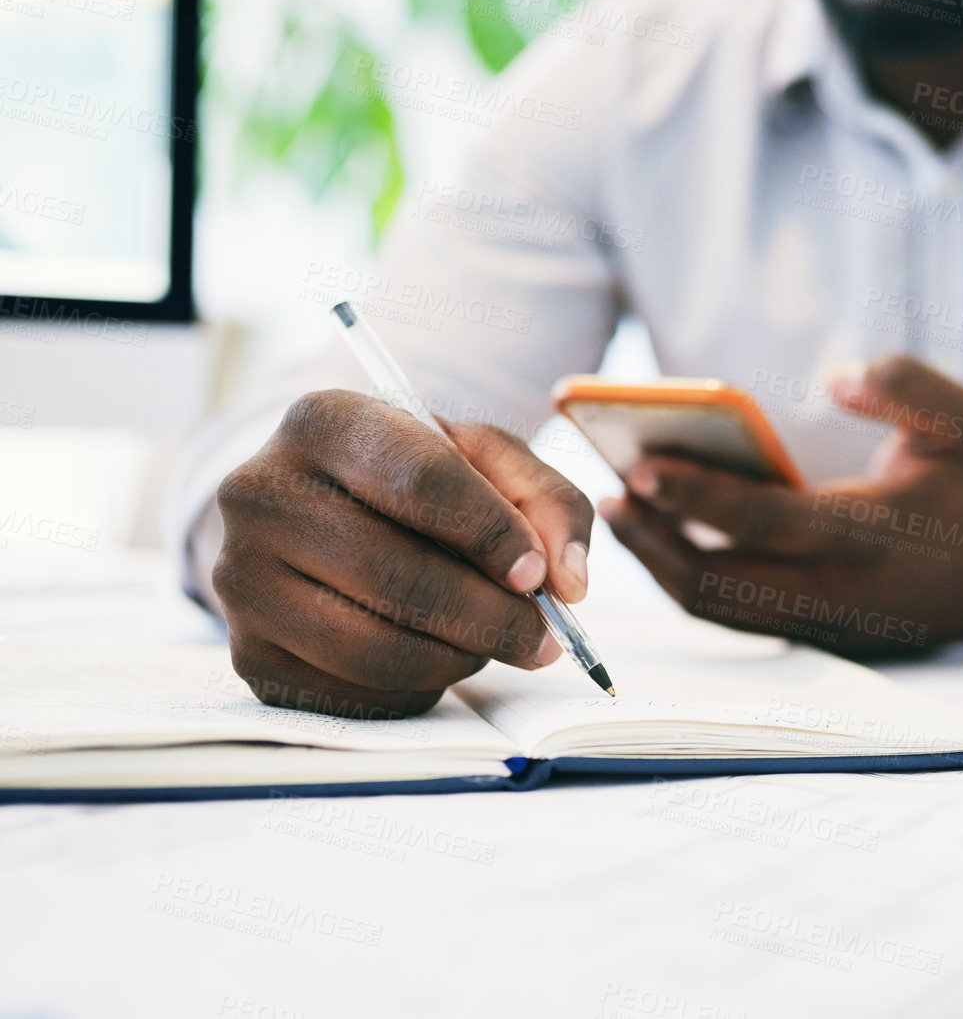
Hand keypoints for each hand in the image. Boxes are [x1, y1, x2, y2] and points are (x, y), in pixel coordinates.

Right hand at [212, 390, 594, 717]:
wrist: (331, 512)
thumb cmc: (419, 480)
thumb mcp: (487, 461)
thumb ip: (546, 503)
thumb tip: (568, 581)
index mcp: (325, 421)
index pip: (421, 481)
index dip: (493, 535)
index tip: (539, 575)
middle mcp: (261, 493)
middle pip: (397, 576)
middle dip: (491, 617)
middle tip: (543, 636)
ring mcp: (241, 578)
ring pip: (373, 647)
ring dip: (458, 657)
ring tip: (490, 641)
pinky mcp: (247, 653)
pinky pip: (351, 693)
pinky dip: (416, 688)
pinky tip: (437, 656)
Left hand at [601, 357, 962, 656]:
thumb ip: (908, 387)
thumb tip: (838, 378)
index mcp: (870, 535)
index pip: (763, 520)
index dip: (694, 495)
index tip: (635, 465)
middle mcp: (841, 592)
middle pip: (719, 586)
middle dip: (654, 545)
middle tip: (607, 497)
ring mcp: (830, 624)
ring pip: (722, 612)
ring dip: (665, 568)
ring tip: (624, 516)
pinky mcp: (825, 636)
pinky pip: (742, 617)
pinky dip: (696, 583)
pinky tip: (669, 540)